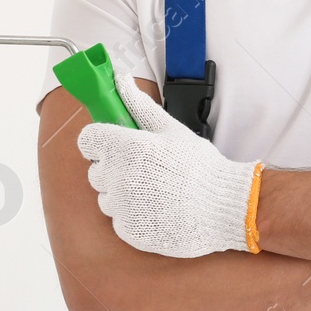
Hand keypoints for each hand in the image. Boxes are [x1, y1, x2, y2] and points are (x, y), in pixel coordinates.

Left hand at [77, 61, 261, 257]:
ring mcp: (122, 206)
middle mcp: (119, 177)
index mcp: (128, 147)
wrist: (222, 208)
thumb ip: (140, 105)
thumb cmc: (200, 168)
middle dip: (114, 167)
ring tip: (154, 191)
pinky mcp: (128, 230)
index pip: (88, 140)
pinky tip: (156, 209)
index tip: (114, 144)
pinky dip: (132, 216)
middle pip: (96, 169)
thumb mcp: (171, 130)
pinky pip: (118, 219)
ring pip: (106, 196)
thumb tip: (121, 80)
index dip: (100, 141)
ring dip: (122, 193)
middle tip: (145, 169)